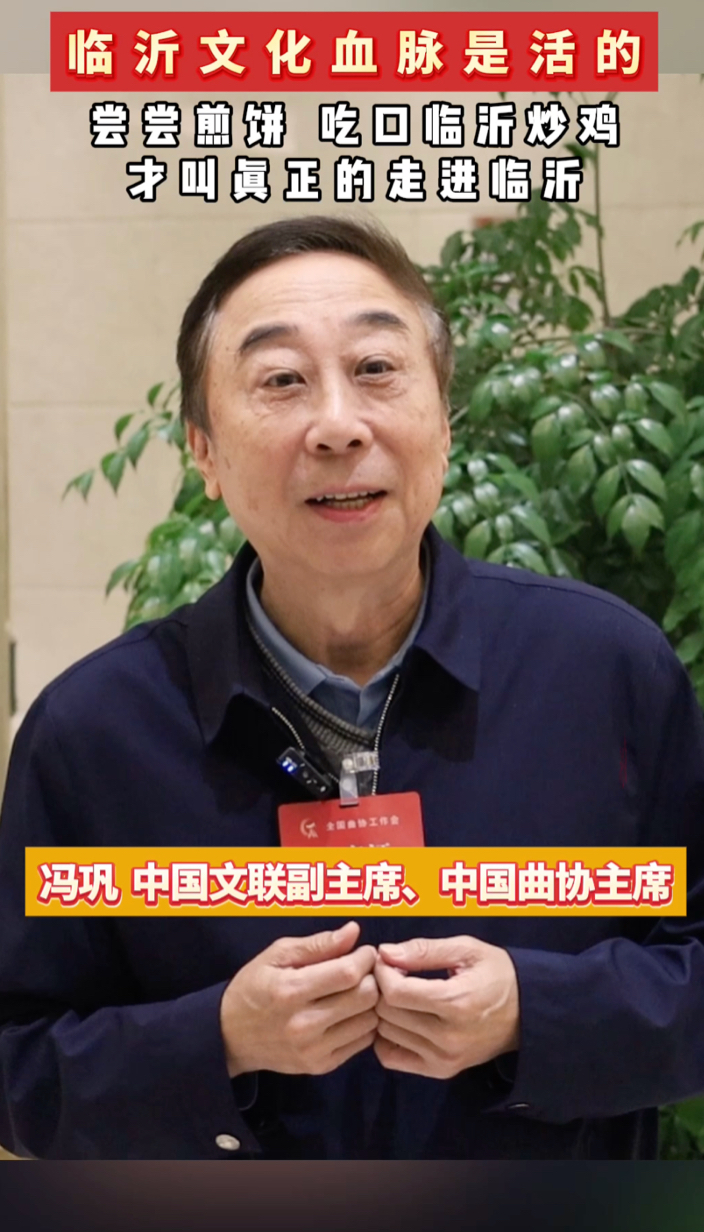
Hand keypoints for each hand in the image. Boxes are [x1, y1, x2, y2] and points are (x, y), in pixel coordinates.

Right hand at [220, 922, 377, 1077]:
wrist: (230, 1037)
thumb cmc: (255, 987)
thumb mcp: (277, 955)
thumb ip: (318, 944)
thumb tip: (353, 932)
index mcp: (290, 991)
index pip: (348, 973)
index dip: (365, 958)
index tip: (363, 951)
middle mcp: (304, 1025)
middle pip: (365, 997)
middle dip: (372, 977)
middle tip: (364, 970)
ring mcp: (314, 1050)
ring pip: (369, 1021)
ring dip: (371, 1002)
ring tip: (358, 990)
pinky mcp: (322, 1066)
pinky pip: (363, 1042)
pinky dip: (364, 1023)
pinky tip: (351, 1011)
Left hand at [373, 935, 519, 1078]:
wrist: (527, 1013)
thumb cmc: (497, 974)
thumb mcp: (466, 950)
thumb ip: (424, 950)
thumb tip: (385, 953)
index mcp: (456, 1003)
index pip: (395, 993)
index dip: (383, 972)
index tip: (388, 959)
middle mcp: (447, 1038)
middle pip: (387, 1013)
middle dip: (381, 988)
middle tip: (393, 974)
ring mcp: (443, 1059)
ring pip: (386, 1033)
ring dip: (383, 1010)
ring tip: (398, 994)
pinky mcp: (440, 1071)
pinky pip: (391, 1058)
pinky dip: (386, 1037)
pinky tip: (399, 1019)